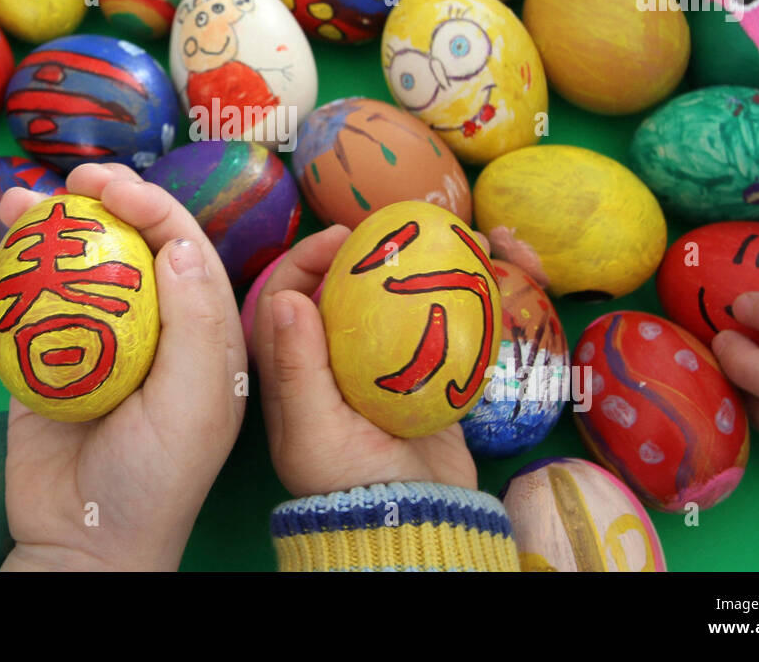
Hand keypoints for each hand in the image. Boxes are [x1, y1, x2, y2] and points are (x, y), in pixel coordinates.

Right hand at [0, 162, 246, 570]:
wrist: (82, 545)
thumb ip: (195, 324)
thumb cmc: (153, 482)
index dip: (152, 206)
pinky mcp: (40, 361)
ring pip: (67, 266)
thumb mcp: (192, 406)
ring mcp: (91, 342)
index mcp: (199, 334)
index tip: (111, 187)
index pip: (182, 249)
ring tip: (8, 206)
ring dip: (37, 230)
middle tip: (64, 182)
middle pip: (122, 245)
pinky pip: (18, 307)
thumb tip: (181, 245)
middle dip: (96, 202)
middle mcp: (148, 328)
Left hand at [251, 225, 478, 496]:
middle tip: (396, 234)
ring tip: (440, 246)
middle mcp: (331, 362)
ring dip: (411, 269)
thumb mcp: (313, 429)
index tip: (343, 236)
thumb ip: (297, 366)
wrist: (413, 523)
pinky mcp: (423, 377)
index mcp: (291, 370)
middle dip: (363, 253)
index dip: (306, 257)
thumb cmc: (348, 482)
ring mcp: (378, 368)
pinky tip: (472, 278)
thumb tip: (286, 297)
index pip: (286, 294)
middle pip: (340, 289)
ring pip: (387, 303)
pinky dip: (451, 299)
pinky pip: (434, 326)